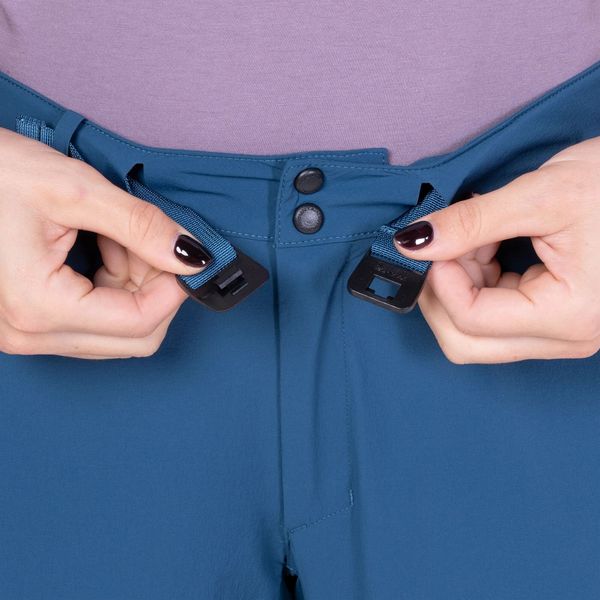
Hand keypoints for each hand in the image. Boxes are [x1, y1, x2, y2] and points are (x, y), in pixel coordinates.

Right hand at [0, 128, 209, 358]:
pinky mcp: (29, 321)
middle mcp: (30, 334)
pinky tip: (104, 247)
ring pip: (117, 332)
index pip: (140, 323)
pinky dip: (113, 288)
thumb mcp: (74, 190)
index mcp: (40, 308)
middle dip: (156, 290)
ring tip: (118, 236)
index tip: (188, 255)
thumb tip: (192, 256)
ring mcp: (27, 333)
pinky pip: (94, 321)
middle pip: (133, 338)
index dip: (176, 289)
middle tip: (151, 241)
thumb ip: (141, 226)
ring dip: (135, 287)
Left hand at [393, 137, 599, 363]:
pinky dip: (475, 285)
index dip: (440, 279)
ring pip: (473, 334)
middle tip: (446, 244)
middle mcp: (565, 338)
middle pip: (464, 342)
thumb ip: (471, 222)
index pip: (470, 321)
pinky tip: (486, 248)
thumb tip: (412, 243)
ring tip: (477, 238)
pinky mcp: (551, 320)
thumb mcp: (542, 195)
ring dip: (459, 288)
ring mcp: (558, 334)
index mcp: (569, 315)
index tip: (434, 240)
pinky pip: (492, 319)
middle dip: (441, 293)